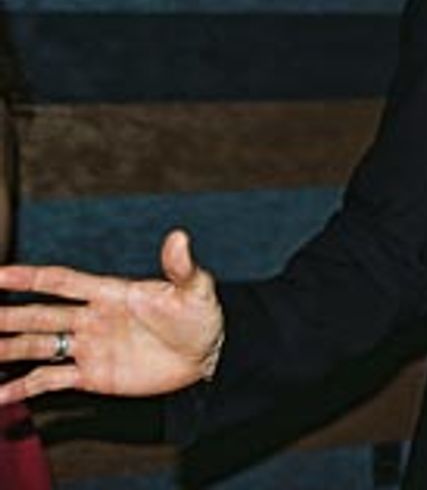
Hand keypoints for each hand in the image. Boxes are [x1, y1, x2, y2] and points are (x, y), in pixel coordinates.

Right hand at [0, 230, 224, 403]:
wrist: (207, 357)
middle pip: (38, 315)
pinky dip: (21, 388)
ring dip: (7, 349)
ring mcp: (89, 347)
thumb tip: (179, 237)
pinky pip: (49, 381)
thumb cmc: (201, 318)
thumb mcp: (195, 291)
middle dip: (6, 315)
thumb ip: (181, 268)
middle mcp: (92, 318)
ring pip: (36, 346)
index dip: (29, 277)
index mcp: (110, 293)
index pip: (61, 282)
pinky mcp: (92, 376)